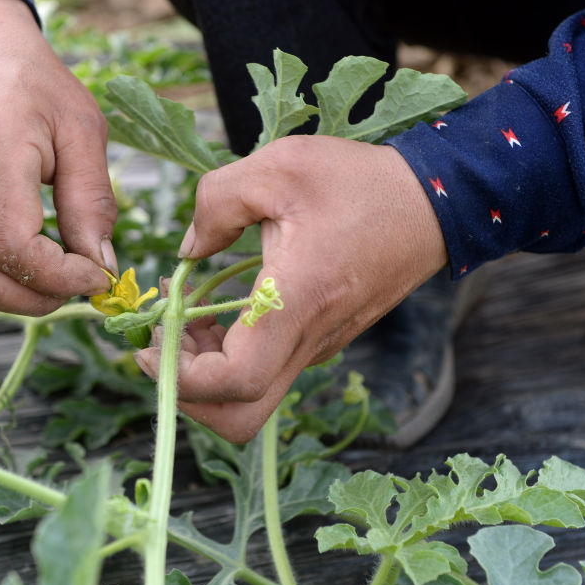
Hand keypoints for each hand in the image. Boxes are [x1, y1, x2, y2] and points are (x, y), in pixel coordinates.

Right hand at [0, 0, 116, 314]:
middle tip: (72, 284)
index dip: (58, 277)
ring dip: (6, 298)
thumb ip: (92, 201)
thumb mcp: (82, 129)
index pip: (13, 247)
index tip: (95, 276)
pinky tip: (12, 269)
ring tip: (45, 278)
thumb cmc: (34, 85)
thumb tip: (100, 267)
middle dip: (34, 299)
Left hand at [136, 135, 448, 442]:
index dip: (182, 378)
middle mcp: (309, 340)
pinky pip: (265, 372)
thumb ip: (216, 201)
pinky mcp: (319, 341)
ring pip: (249, 398)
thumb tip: (186, 250)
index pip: (234, 382)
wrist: (433, 203)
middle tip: (159, 343)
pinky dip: (225, 357)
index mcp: (296, 301)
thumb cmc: (359, 183)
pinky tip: (208, 313)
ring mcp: (317, 347)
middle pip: (239, 417)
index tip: (151, 344)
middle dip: (187, 394)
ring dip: (202, 372)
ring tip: (177, 315)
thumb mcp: (278, 166)